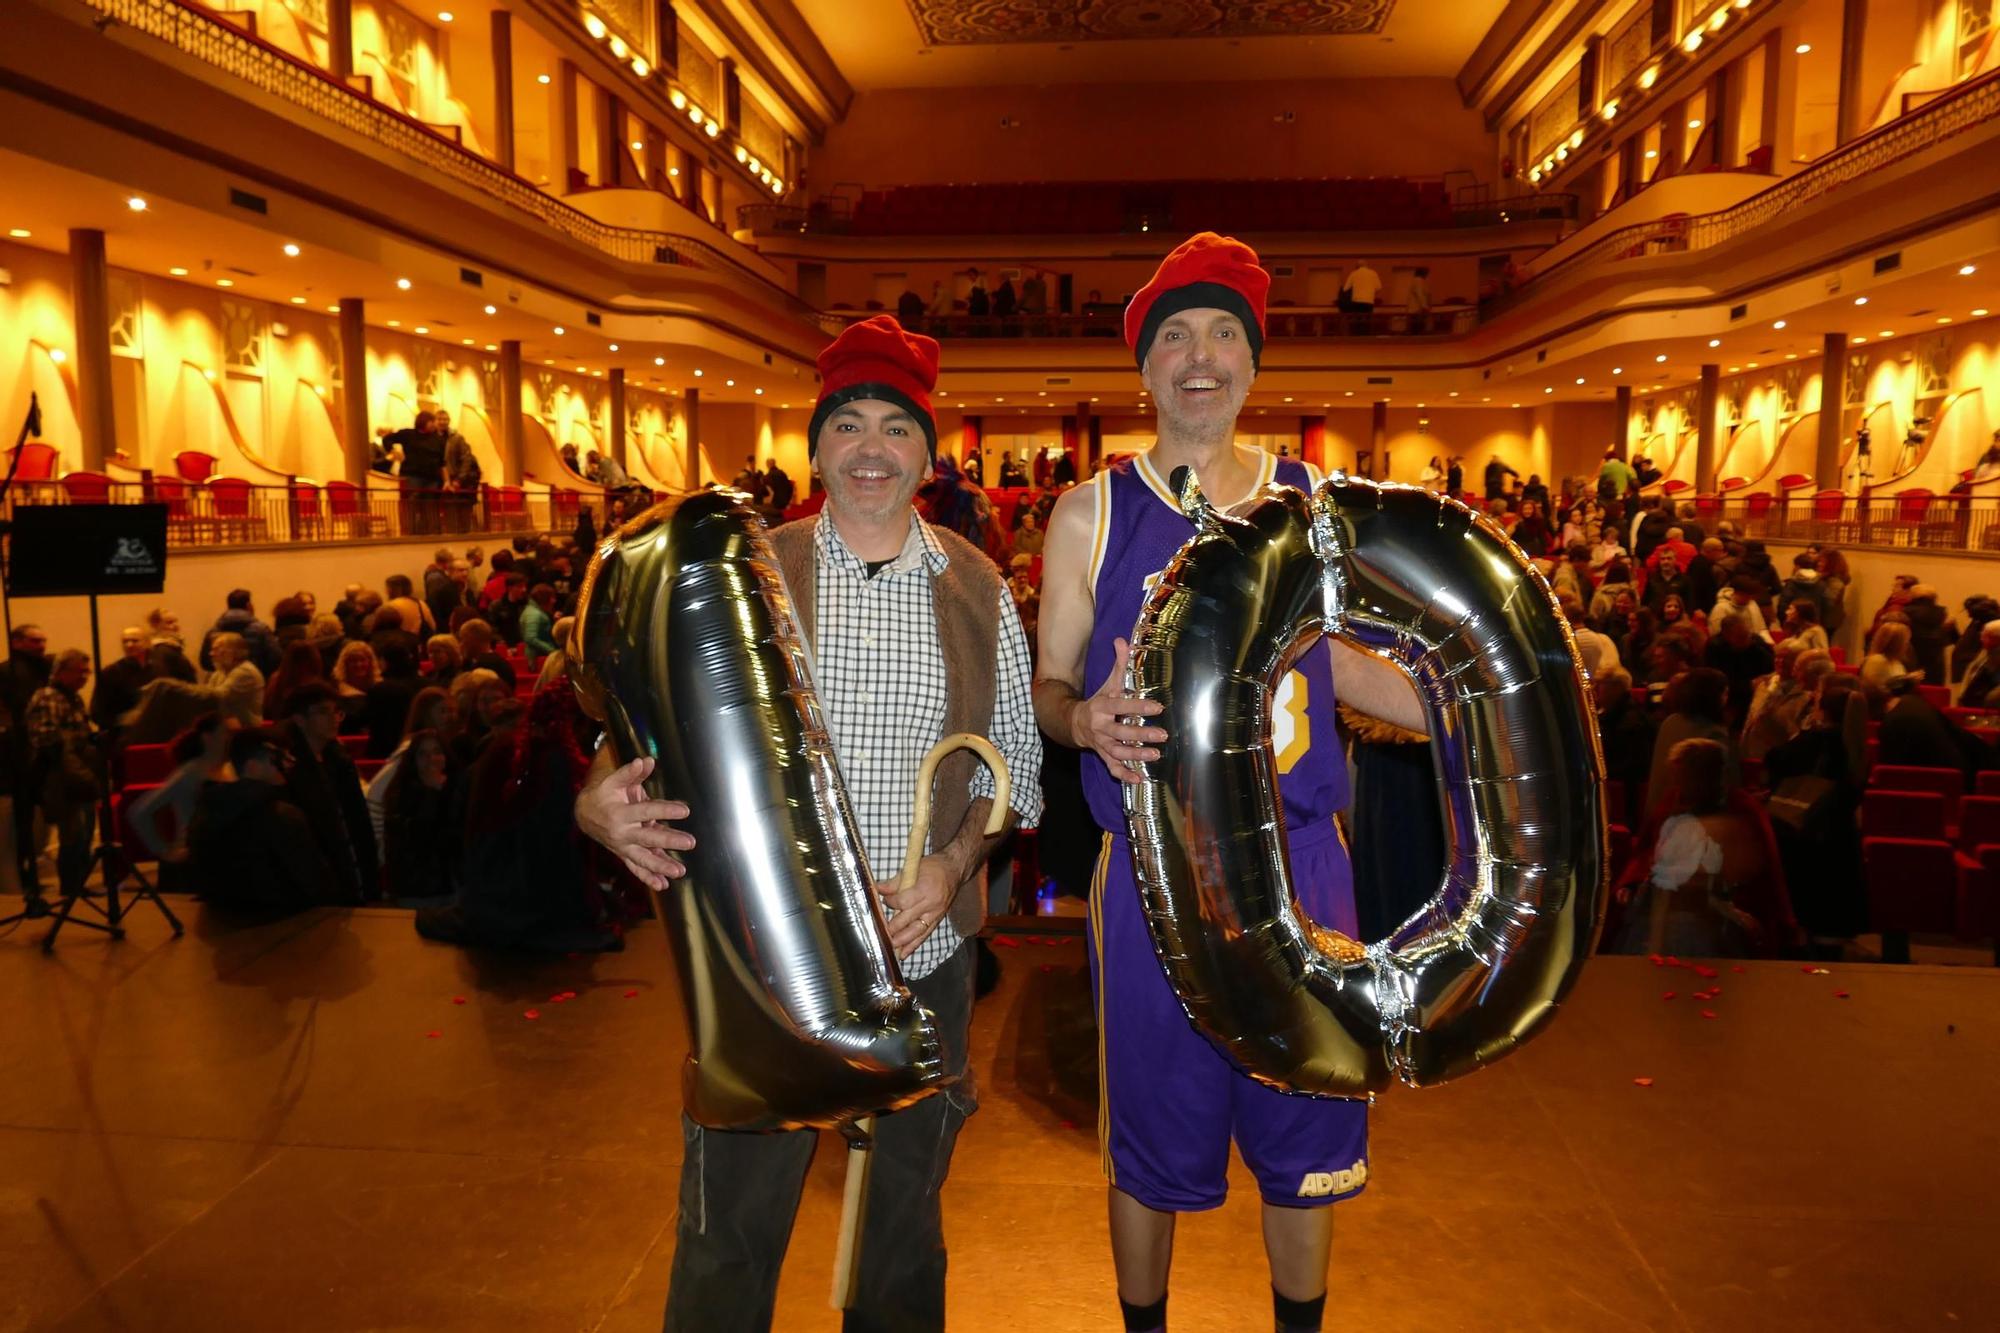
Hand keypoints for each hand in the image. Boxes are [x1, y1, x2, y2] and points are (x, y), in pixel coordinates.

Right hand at [573, 755, 695, 890]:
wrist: (583, 814)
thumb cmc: (604, 794)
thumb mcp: (614, 781)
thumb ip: (631, 773)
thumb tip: (647, 761)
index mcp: (621, 813)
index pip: (646, 811)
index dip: (665, 810)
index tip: (685, 811)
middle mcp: (622, 833)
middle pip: (648, 839)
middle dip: (669, 841)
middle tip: (690, 842)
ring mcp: (623, 846)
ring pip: (643, 859)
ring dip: (661, 866)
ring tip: (679, 872)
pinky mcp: (624, 854)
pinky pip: (636, 868)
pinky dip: (648, 878)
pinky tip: (663, 885)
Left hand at [877, 854, 953, 959]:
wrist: (955, 870)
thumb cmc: (934, 867)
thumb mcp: (914, 868)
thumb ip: (895, 882)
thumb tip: (877, 889)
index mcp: (925, 889)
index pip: (904, 901)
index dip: (891, 902)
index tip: (884, 900)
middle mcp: (931, 904)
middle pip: (909, 919)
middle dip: (893, 927)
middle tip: (880, 933)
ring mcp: (935, 913)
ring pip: (917, 931)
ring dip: (903, 941)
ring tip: (890, 948)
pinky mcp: (938, 920)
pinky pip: (925, 934)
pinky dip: (914, 945)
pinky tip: (904, 953)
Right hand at [1071, 637, 1165, 785]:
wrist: (1073, 723)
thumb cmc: (1098, 702)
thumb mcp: (1107, 683)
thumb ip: (1118, 663)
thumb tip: (1122, 639)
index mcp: (1102, 707)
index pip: (1120, 705)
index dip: (1138, 706)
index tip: (1158, 706)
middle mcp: (1100, 727)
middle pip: (1121, 732)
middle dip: (1141, 734)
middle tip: (1162, 735)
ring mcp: (1101, 743)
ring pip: (1118, 752)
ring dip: (1136, 755)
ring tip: (1155, 755)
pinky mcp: (1103, 755)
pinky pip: (1112, 768)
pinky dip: (1124, 775)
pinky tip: (1139, 778)